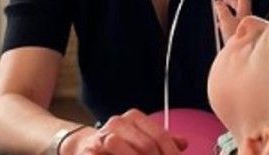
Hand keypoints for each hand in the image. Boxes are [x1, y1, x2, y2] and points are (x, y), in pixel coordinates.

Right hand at [73, 109, 187, 154]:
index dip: (170, 152)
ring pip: (124, 148)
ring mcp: (102, 136)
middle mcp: (118, 122)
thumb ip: (162, 142)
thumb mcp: (141, 140)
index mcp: (134, 117)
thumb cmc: (119, 146)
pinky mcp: (89, 151)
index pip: (160, 136)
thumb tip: (184, 143)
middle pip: (146, 146)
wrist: (84, 148)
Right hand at [215, 0, 251, 42]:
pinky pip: (237, 24)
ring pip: (238, 15)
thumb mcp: (225, 21)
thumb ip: (221, 10)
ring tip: (221, 13)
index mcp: (245, 12)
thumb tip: (218, 2)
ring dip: (229, 12)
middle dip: (231, 2)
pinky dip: (229, 21)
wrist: (243, 52)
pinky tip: (222, 26)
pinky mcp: (244, 34)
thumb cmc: (236, 37)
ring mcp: (246, 26)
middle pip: (240, 6)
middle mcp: (247, 18)